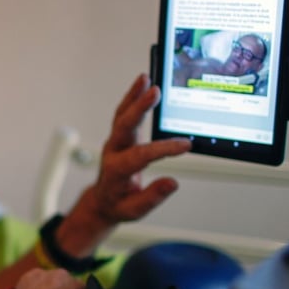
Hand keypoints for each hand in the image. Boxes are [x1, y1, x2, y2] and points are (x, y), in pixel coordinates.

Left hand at [58, 74, 190, 253]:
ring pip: (122, 115)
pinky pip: (124, 113)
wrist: (103, 201)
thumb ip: (153, 196)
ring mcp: (114, 142)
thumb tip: (172, 182)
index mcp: (117, 170)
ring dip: (133, 96)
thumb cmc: (119, 204)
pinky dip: (132, 96)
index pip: (142, 156)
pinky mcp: (119, 136)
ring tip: (145, 78)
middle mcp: (113, 151)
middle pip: (124, 127)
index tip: (185, 145)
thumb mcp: (135, 210)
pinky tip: (142, 82)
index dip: (164, 150)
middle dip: (139, 109)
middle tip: (154, 92)